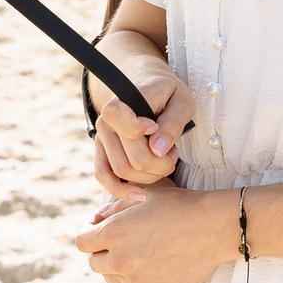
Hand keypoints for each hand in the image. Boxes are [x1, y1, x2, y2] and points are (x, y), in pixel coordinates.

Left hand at [73, 175, 234, 282]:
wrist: (214, 227)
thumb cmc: (179, 205)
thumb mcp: (144, 195)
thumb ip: (115, 207)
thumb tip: (100, 218)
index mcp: (112, 233)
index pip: (82, 242)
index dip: (88, 236)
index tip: (96, 232)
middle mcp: (120, 259)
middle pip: (95, 264)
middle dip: (103, 254)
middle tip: (120, 244)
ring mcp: (138, 279)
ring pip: (119, 278)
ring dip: (126, 267)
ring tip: (148, 249)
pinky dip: (149, 277)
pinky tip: (165, 261)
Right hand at [94, 69, 195, 187]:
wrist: (148, 89)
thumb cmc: (168, 95)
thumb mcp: (181, 102)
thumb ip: (172, 123)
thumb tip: (158, 150)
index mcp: (121, 101)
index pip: (118, 118)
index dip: (139, 129)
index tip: (154, 126)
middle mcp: (105, 122)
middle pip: (131, 157)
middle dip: (160, 164)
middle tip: (174, 154)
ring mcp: (101, 139)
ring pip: (122, 171)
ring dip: (150, 176)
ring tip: (165, 162)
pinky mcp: (102, 153)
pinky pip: (104, 178)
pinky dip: (121, 190)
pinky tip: (141, 194)